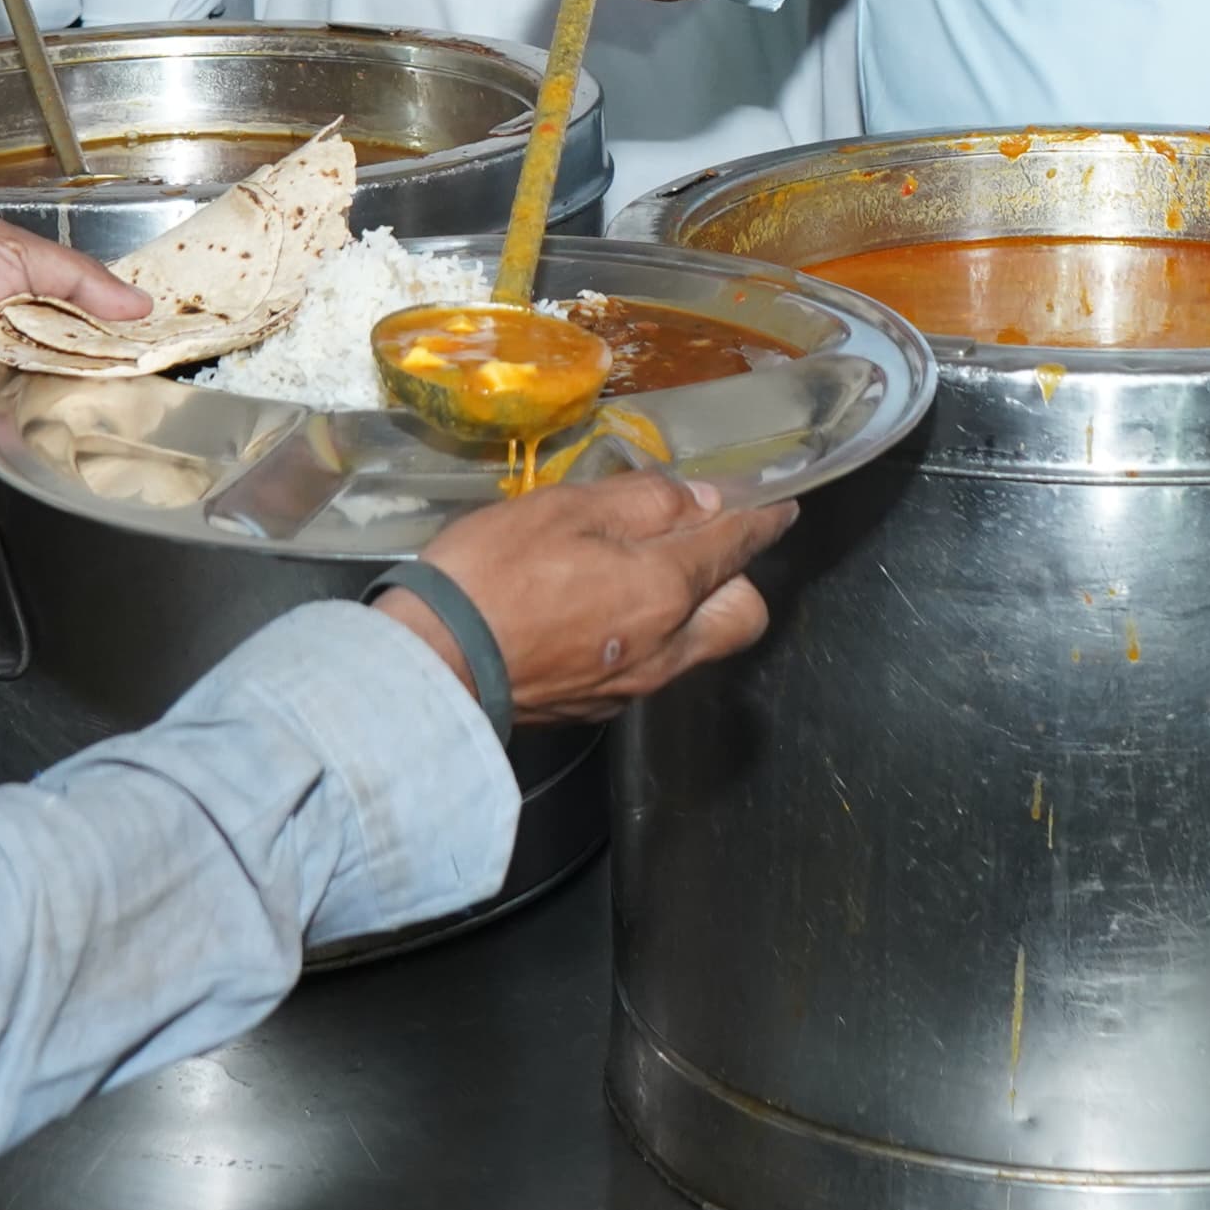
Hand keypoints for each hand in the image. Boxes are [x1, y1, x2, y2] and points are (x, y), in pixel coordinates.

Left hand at [0, 221, 146, 446]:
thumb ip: (76, 273)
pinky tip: (120, 384)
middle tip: (164, 336)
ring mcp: (28, 366)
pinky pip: (69, 402)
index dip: (120, 296)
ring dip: (112, 362)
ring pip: (89, 366)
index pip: (87, 285)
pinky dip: (91, 393)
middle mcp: (28, 323)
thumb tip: (136, 303)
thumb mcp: (8, 251)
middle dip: (124, 331)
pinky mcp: (23, 407)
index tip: (160, 308)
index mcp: (22, 276)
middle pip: (95, 329)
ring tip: (149, 357)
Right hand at [378, 468, 793, 722]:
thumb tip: (699, 502)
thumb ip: (644, 502)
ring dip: (691, 610)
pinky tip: (598, 613)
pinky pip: (650, 667)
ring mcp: (632, 686)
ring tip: (637, 574)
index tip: (778, 508)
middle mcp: (664, 648)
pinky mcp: (597, 708)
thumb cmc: (493, 573)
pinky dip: (646, 637)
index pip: (736, 548)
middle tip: (693, 546)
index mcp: (663, 590)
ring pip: (697, 646)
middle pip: (742, 616)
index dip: (762, 522)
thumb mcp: (567, 508)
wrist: (431, 664)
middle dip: (736, 578)